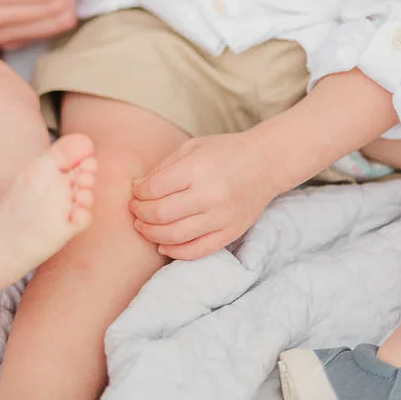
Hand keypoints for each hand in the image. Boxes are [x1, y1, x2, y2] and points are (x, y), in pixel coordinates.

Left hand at [130, 132, 276, 259]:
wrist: (266, 163)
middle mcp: (210, 195)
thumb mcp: (190, 148)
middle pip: (162, 214)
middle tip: (134, 210)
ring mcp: (222, 217)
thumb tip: (137, 188)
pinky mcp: (231, 233)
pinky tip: (163, 245)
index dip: (138, 193)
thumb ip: (163, 168)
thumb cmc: (224, 152)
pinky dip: (176, 252)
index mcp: (197, 169)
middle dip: (140, 214)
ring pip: (176, 236)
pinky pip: (199, 250)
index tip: (135, 191)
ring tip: (143, 227)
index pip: (155, 188)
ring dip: (152, 234)